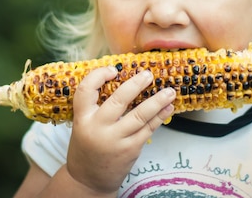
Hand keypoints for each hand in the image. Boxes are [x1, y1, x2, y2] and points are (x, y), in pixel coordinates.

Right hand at [65, 66, 174, 194]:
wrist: (88, 181)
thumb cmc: (87, 147)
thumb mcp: (83, 125)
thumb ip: (96, 107)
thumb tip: (123, 82)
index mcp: (82, 118)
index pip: (85, 90)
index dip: (98, 76)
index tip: (113, 70)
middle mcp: (98, 128)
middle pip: (119, 100)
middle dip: (136, 84)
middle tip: (148, 74)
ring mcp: (116, 139)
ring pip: (140, 115)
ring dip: (157, 101)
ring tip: (169, 91)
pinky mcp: (131, 149)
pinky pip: (148, 129)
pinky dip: (160, 117)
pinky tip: (168, 108)